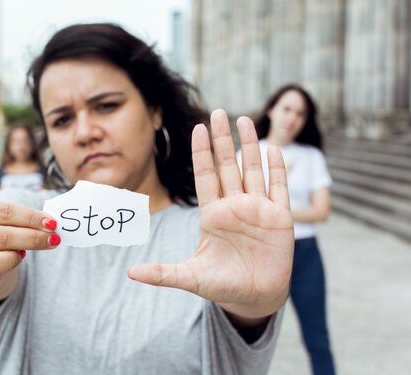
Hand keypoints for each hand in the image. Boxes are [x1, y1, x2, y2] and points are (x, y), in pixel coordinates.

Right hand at [0, 200, 59, 299]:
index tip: (53, 224)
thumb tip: (51, 224)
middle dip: (31, 238)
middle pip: (0, 236)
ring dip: (10, 260)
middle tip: (53, 240)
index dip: (31, 218)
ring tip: (22, 256)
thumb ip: (23, 221)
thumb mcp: (4, 223)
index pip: (4, 212)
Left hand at [129, 109, 293, 320]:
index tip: (197, 128)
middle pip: (229, 166)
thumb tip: (130, 274)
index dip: (202, 153)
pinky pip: (278, 188)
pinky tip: (273, 150)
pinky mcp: (280, 219)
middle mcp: (235, 206)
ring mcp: (258, 210)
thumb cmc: (221, 285)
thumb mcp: (189, 278)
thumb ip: (163, 273)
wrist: (253, 299)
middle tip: (218, 112)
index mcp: (212, 214)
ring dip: (251, 145)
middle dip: (223, 140)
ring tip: (245, 120)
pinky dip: (277, 170)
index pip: (206, 176)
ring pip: (253, 170)